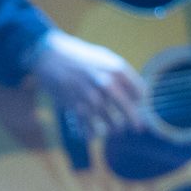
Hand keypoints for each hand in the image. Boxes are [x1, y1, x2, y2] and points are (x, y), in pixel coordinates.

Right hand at [27, 29, 148, 141]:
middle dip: (134, 122)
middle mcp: (106, 83)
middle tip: (137, 129)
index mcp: (117, 69)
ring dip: (114, 129)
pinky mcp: (76, 106)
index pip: (139, 92)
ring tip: (114, 129)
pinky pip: (89, 127)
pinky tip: (92, 134)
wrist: (50, 56)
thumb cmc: (80, 57)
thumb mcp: (104, 57)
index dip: (140, 101)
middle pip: (128, 110)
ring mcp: (91, 97)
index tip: (137, 105)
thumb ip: (120, 74)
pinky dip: (91, 133)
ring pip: (111, 123)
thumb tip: (136, 94)